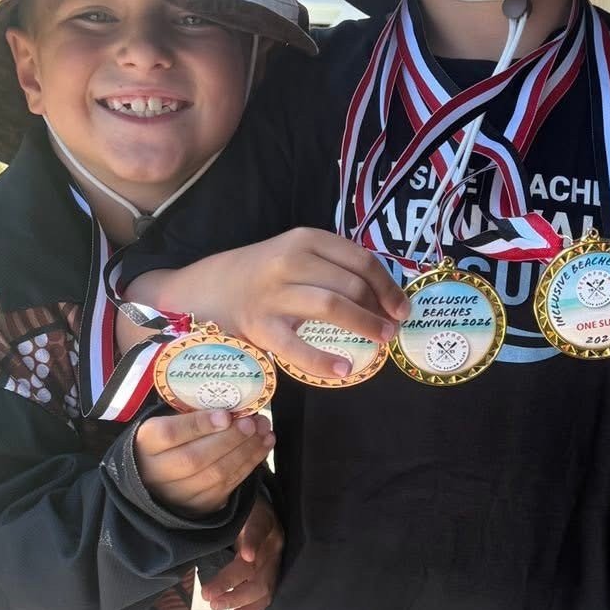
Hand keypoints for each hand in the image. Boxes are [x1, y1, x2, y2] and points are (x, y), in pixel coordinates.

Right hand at [131, 230, 409, 381]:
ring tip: (382, 340)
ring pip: (331, 305)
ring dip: (364, 324)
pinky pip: (296, 346)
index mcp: (304, 239)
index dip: (388, 285)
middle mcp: (290, 260)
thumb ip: (332, 265)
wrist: (208, 288)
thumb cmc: (263, 274)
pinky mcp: (260, 326)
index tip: (402, 306)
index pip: (360, 259)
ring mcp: (273, 293)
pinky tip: (344, 370)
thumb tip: (384, 294)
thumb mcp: (295, 253)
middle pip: (351, 283)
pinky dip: (323, 360)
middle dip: (380, 308)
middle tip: (394, 327)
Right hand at [134, 408, 272, 515]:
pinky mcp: (201, 505)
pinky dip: (250, 464)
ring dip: (246, 451)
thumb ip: (194, 414)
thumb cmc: (171, 439)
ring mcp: (179, 493)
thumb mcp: (170, 420)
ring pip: (216, 474)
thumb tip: (232, 405)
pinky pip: (229, 485)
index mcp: (146, 443)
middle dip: (229, 439)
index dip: (199, 425)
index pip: (169, 435)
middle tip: (251, 422)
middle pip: (195, 458)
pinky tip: (263, 445)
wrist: (160, 475)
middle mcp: (157, 472)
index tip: (225, 415)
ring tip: (263, 430)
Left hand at [201, 496, 282, 609]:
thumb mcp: (232, 506)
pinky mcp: (272, 575)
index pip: (258, 529)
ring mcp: (275, 561)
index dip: (253, 542)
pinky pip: (266, 596)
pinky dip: (251, 609)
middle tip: (207, 595)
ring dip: (240, 600)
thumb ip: (218, 511)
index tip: (247, 555)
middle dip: (232, 583)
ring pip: (264, 586)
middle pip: (257, 566)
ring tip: (216, 606)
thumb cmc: (241, 511)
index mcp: (263, 520)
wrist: (262, 513)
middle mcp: (273, 542)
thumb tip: (193, 517)